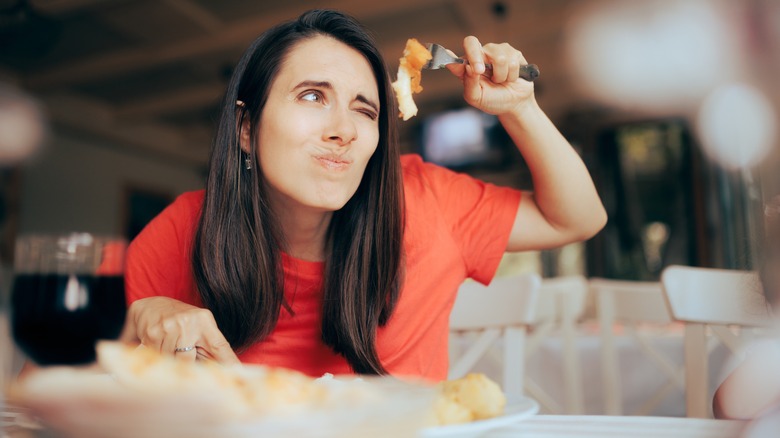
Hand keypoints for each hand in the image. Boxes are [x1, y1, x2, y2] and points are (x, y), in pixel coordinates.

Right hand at [120, 296, 240, 364]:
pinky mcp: (152, 334)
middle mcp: (188, 322)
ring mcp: (169, 327)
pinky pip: (157, 357)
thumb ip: (212, 348)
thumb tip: (230, 370)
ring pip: (171, 361)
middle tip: (182, 355)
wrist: (152, 306)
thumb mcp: (200, 327)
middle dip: (186, 364)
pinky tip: (159, 344)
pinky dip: (158, 356)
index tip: (239, 375)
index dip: (229, 363)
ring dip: (169, 360)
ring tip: (169, 345)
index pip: (220, 347)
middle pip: (190, 361)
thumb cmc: (181, 321)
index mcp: (204, 321)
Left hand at [446, 36, 534, 114]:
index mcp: (466, 67)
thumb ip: (469, 83)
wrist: (515, 104)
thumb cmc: (493, 100)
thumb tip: (468, 67)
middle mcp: (479, 56)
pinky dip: (512, 75)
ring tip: (501, 81)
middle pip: (471, 42)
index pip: (455, 57)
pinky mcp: (512, 53)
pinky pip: (512, 60)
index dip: (449, 56)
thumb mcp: (477, 97)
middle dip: (476, 57)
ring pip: (498, 57)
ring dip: (501, 75)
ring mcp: (495, 52)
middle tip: (480, 71)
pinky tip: (510, 78)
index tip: (448, 57)